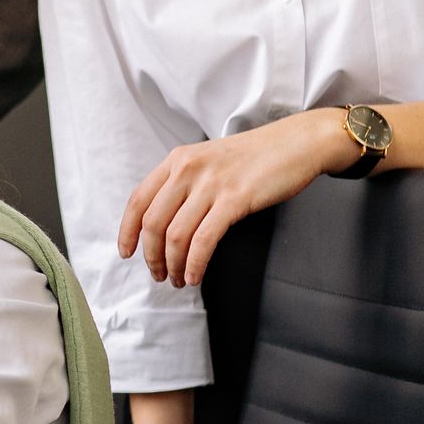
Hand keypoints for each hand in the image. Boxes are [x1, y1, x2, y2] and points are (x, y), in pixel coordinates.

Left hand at [119, 110, 349, 288]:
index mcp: (177, 160)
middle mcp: (188, 169)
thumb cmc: (255, 157)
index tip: (127, 253)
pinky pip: (204, 240)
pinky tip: (196, 275)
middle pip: (153, 223)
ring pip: (175, 235)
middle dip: (152, 256)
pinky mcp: (235, 199)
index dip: (128, 231)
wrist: (296, 143)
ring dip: (173, 265)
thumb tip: (164, 222)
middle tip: (159, 275)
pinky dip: (195, 263)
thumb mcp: (208, 161)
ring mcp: (211, 184)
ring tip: (179, 280)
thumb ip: (184, 183)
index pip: (138, 200)